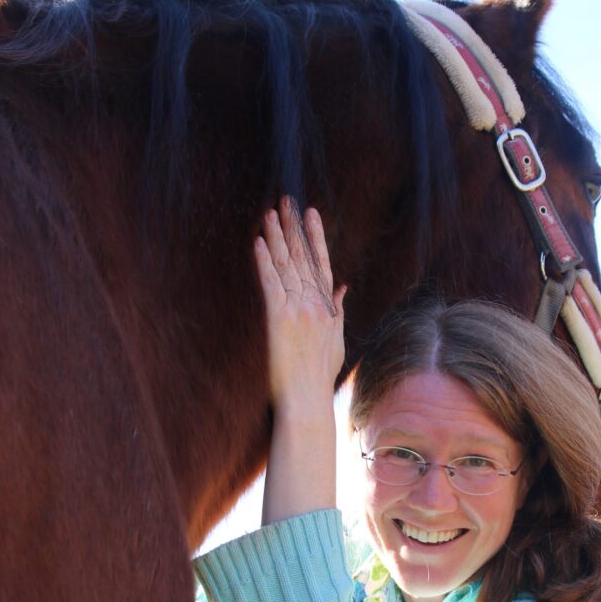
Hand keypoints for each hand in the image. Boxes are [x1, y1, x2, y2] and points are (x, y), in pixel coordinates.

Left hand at [254, 197, 345, 417]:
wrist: (307, 399)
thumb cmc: (319, 375)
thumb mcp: (336, 340)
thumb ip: (338, 310)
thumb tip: (343, 287)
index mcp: (328, 308)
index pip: (322, 264)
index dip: (316, 237)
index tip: (311, 214)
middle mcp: (315, 304)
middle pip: (303, 258)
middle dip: (293, 228)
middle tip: (286, 202)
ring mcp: (298, 310)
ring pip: (286, 266)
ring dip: (276, 237)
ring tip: (269, 214)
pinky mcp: (279, 319)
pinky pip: (271, 283)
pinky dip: (264, 262)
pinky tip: (257, 243)